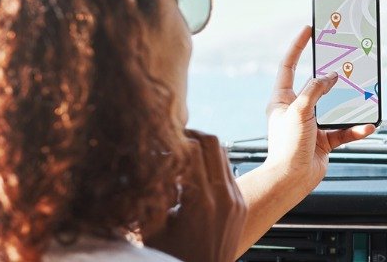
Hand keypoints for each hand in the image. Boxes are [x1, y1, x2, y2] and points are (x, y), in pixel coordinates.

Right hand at [144, 130, 245, 261]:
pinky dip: (211, 165)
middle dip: (189, 136)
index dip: (172, 141)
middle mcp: (224, 197)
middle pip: (212, 143)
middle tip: (171, 140)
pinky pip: (228, 171)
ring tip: (180, 156)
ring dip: (202, 149)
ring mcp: (236, 200)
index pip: (191, 149)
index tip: (157, 144)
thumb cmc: (173, 258)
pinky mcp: (241, 204)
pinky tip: (193, 175)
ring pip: (223, 153)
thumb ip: (151, 196)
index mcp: (201, 201)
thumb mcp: (153, 229)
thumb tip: (145, 165)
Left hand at [265, 26, 376, 182]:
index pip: (289, 65)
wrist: (290, 181)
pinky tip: (367, 125)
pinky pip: (343, 131)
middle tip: (346, 60)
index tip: (309, 29)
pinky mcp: (323, 141)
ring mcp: (311, 125)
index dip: (298, 46)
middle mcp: (296, 109)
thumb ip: (315, 90)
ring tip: (364, 95)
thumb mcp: (299, 110)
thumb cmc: (287, 146)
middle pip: (317, 86)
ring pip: (335, 108)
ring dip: (350, 105)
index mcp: (282, 99)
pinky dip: (356, 129)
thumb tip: (330, 76)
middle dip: (332, 76)